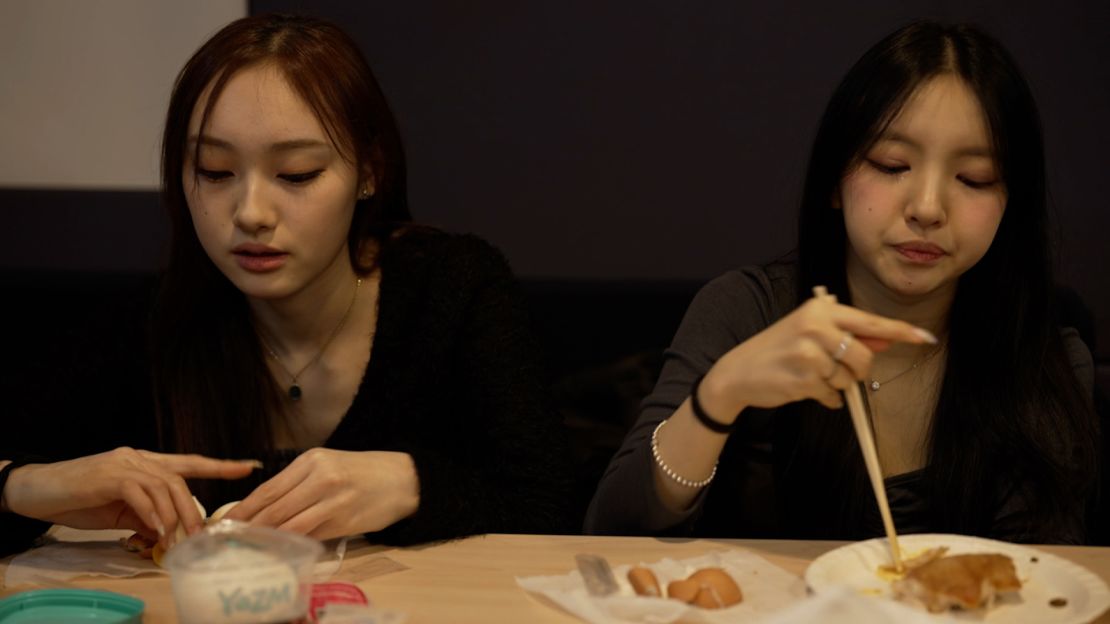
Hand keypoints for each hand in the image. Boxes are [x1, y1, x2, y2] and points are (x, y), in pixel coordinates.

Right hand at [2, 448, 255, 546]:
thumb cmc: (79, 500)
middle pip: (180, 478)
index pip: (189, 462)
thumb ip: (145, 516)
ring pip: (164, 485)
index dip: (220, 465)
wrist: (37, 491)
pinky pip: (140, 494)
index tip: (249, 467)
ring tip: (180, 538)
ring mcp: (124, 464)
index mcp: (145, 464)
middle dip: (194, 507)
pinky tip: (156, 529)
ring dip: (175, 515)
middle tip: (201, 534)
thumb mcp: (119, 512)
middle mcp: (139, 458)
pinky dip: (152, 513)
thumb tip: (168, 532)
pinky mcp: (109, 476)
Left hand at [224, 449, 419, 539]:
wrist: (403, 480)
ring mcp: (333, 499)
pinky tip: (283, 549)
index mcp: (312, 461)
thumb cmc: (364, 473)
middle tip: (231, 541)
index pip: (268, 488)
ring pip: (290, 524)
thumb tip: (266, 511)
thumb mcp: (329, 466)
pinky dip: (294, 544)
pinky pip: (311, 535)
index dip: (244, 509)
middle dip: (250, 527)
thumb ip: (300, 485)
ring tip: (252, 548)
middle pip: (274, 508)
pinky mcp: (345, 520)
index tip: (225, 523)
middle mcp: (320, 477)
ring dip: (269, 539)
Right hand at [703, 295, 935, 413]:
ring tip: (810, 376)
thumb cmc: (778, 350)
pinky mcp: (804, 377)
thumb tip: (886, 341)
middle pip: (864, 356)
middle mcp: (816, 325)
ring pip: (849, 378)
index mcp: (820, 309)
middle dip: (855, 370)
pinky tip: (802, 387)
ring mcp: (809, 352)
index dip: (900, 331)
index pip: (870, 322)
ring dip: (836, 384)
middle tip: (831, 369)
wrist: (738, 371)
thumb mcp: (810, 334)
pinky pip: (833, 395)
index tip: (925, 338)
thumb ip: (848, 336)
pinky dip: (823, 397)